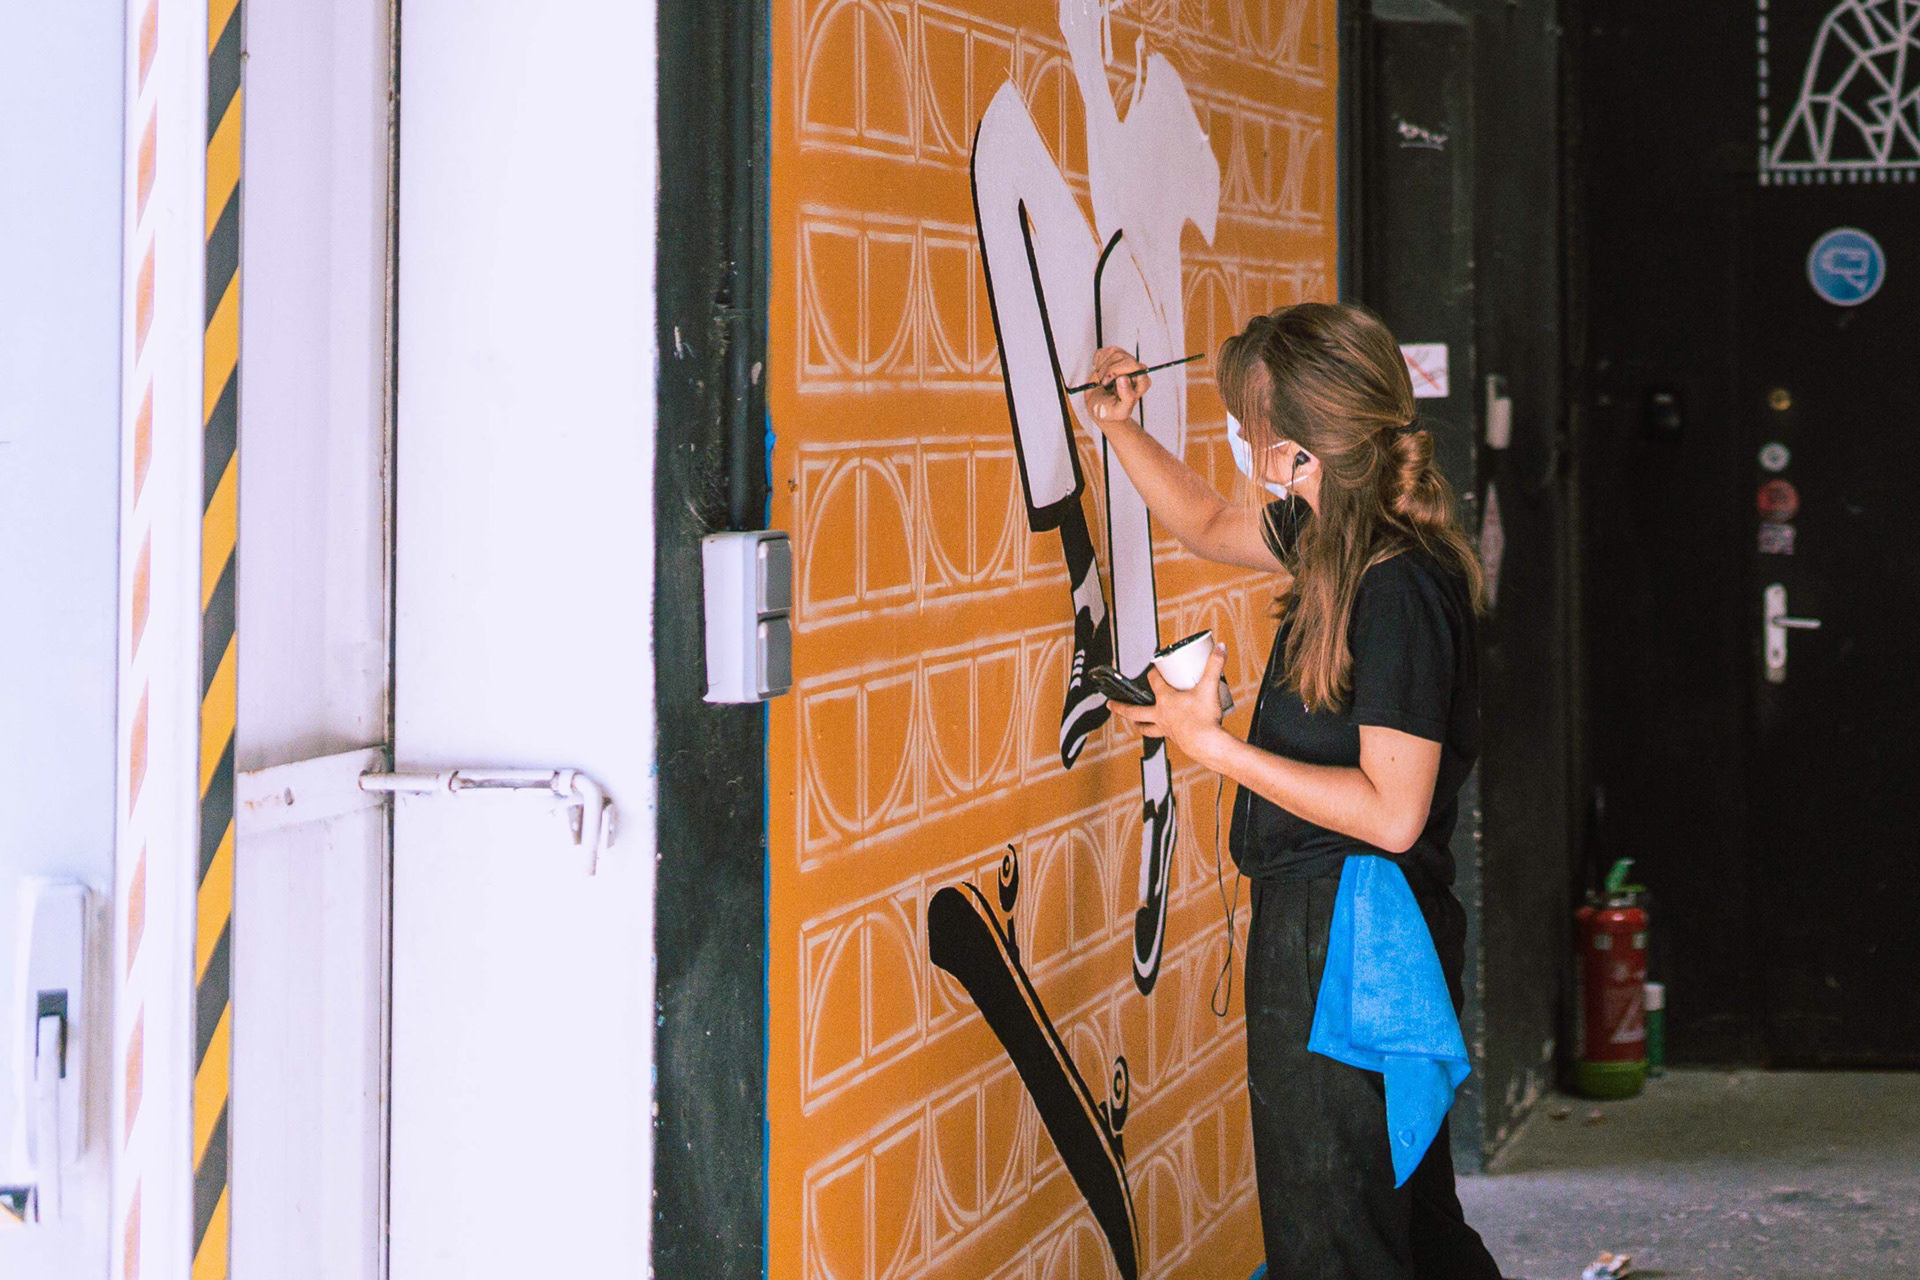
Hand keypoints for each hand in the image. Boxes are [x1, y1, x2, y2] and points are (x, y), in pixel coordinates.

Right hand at [1082, 346, 1149, 429]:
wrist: (1098, 408)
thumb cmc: (1110, 411)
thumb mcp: (1120, 411)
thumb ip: (1127, 396)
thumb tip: (1124, 378)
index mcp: (1141, 381)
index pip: (1132, 365)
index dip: (1116, 371)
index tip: (1107, 383)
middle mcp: (1135, 370)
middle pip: (1120, 356)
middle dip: (1107, 370)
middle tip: (1103, 383)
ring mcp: (1125, 363)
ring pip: (1113, 352)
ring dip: (1102, 367)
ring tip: (1102, 380)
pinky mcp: (1114, 359)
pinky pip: (1105, 351)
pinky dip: (1098, 361)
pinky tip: (1099, 372)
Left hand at [1106, 643, 1230, 765]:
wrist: (1207, 744)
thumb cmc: (1203, 718)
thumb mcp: (1209, 687)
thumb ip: (1215, 666)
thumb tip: (1220, 647)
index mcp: (1166, 700)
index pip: (1153, 682)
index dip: (1153, 673)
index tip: (1154, 669)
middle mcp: (1161, 715)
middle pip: (1134, 710)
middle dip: (1122, 706)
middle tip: (1111, 705)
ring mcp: (1165, 728)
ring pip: (1145, 727)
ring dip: (1138, 724)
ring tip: (1133, 723)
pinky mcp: (1174, 739)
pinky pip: (1161, 735)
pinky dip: (1159, 732)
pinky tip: (1164, 731)